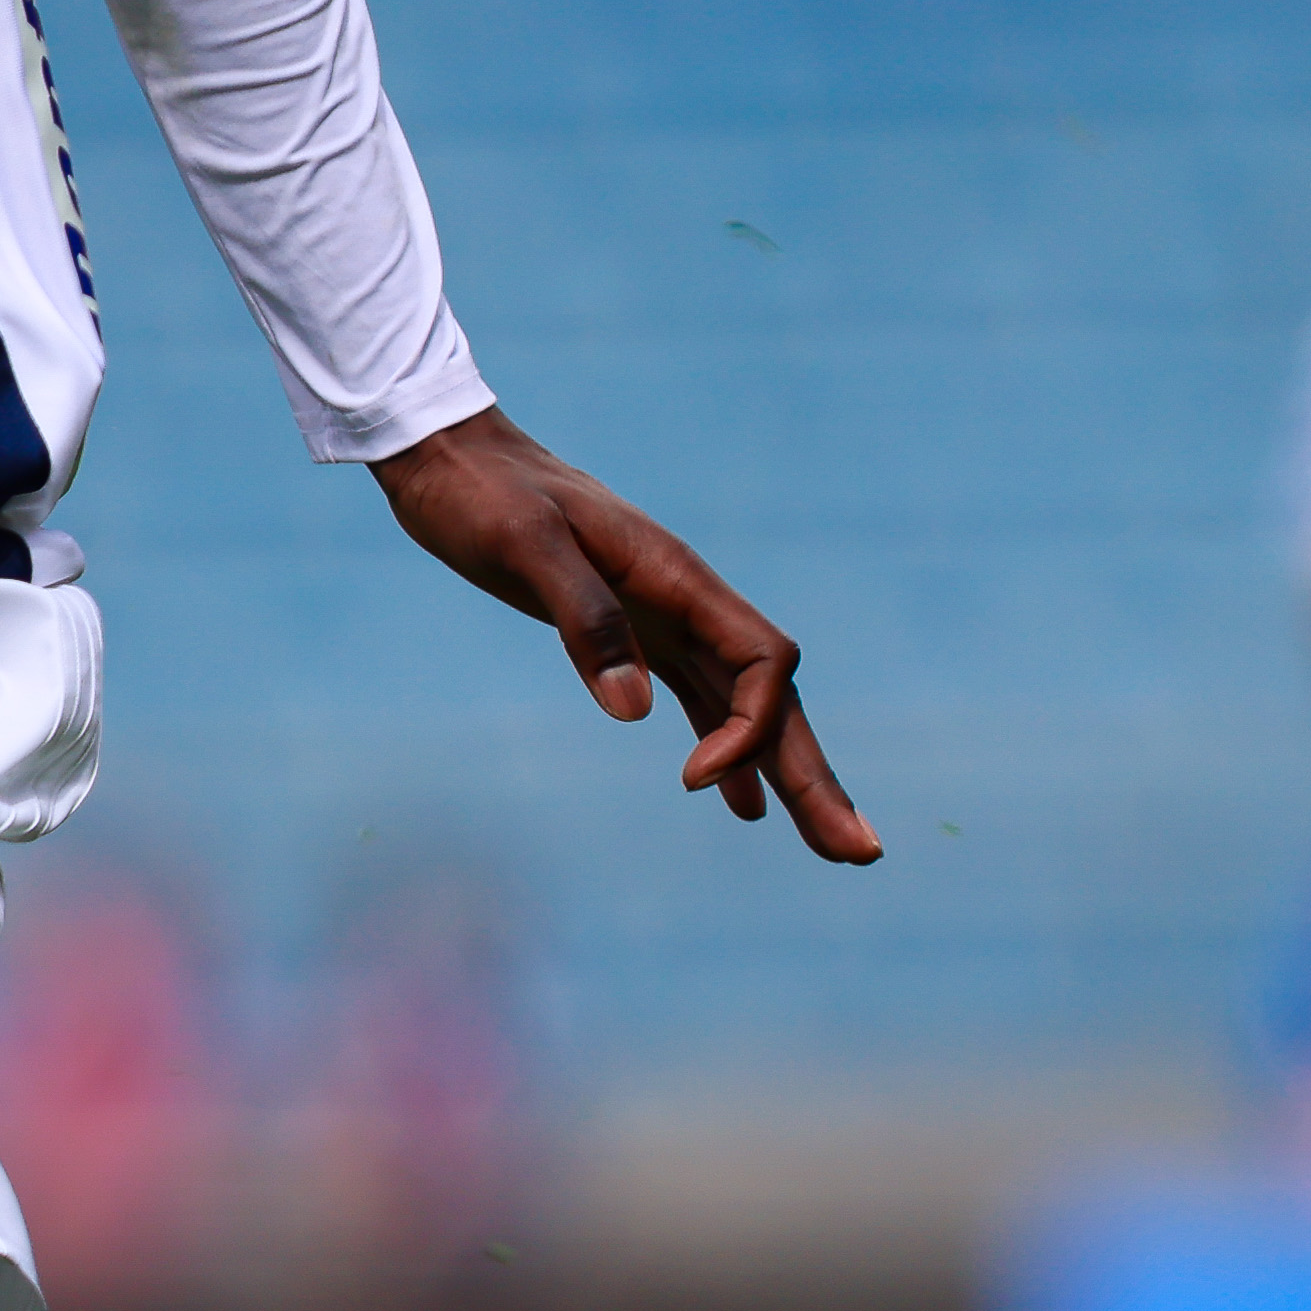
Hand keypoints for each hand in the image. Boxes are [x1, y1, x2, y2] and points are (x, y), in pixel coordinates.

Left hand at [369, 406, 879, 864]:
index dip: (751, 730)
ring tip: (830, 847)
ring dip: (789, 776)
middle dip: (818, 776)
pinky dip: (728, 754)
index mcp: (678, 577)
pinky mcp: (632, 633)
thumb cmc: (484, 494)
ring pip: (747, 708)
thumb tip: (633, 710)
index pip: (765, 664)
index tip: (689, 780)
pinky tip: (743, 805)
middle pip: (777, 702)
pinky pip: (702, 701)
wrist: (450, 457)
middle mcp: (688, 602)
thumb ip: (583, 618)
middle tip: (861, 853)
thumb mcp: (523, 546)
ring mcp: (665, 619)